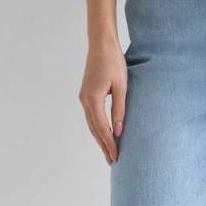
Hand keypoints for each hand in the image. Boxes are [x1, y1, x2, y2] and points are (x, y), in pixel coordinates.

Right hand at [78, 44, 127, 164]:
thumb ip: (119, 108)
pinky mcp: (86, 93)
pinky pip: (91, 115)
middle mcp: (85, 100)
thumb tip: (119, 131)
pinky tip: (104, 132)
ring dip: (100, 137)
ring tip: (109, 150)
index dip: (109, 143)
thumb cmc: (113, 62)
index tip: (116, 156)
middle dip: (103, 145)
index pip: (101, 128)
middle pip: (94, 129)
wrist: (101, 44)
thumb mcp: (121, 86)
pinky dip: (97, 126)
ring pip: (91, 123)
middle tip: (112, 160)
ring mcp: (84, 97)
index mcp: (93, 99)